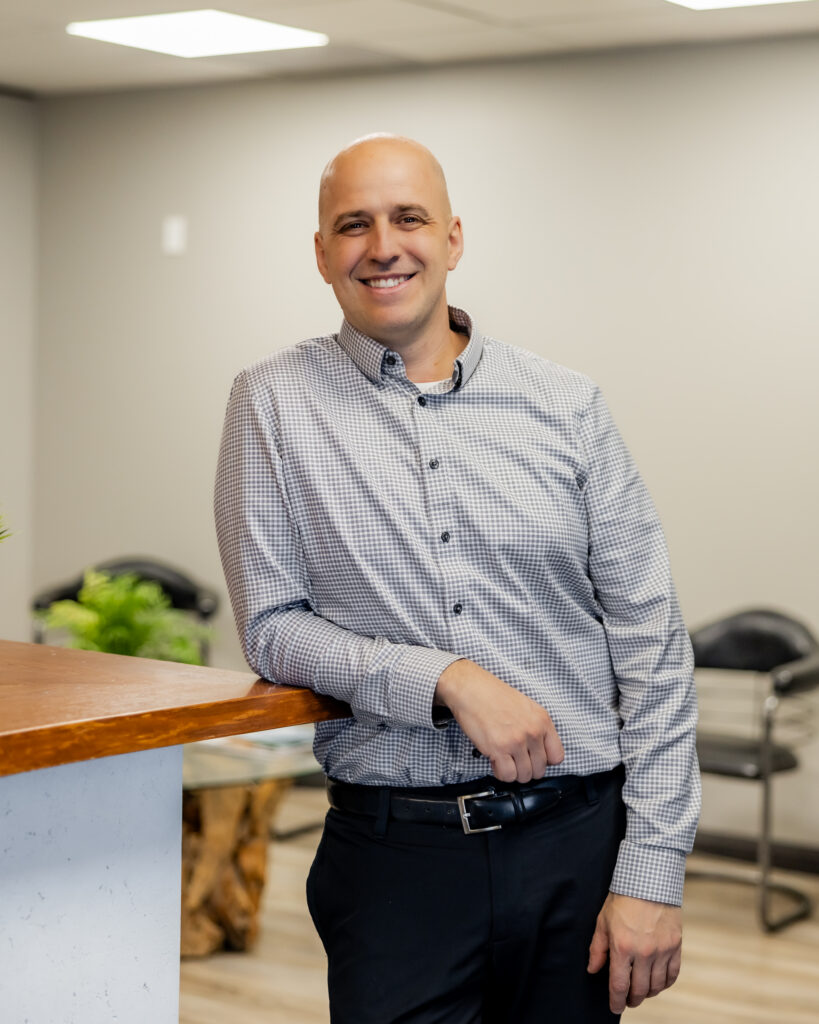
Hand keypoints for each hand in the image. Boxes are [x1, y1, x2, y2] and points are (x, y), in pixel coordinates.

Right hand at [434, 659, 563, 782]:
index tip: (535, 759)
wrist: (471, 689)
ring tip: (505, 761)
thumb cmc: (493, 694)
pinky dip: (501, 773)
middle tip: (516, 762)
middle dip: (527, 769)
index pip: (557, 756)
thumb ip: (536, 727)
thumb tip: (538, 749)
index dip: (545, 761)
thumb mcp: (525, 706)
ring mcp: (516, 741)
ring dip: (514, 773)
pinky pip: (507, 775)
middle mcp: (532, 732)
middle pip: (540, 769)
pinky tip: (496, 762)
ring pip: (524, 776)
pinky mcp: (498, 749)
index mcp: (542, 720)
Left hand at [587, 893, 681, 1013]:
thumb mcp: (603, 921)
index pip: (619, 985)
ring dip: (648, 993)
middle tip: (628, 1001)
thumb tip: (593, 969)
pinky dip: (664, 984)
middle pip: (639, 990)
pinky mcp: (676, 946)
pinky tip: (657, 982)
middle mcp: (643, 952)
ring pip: (656, 986)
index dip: (616, 1000)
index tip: (615, 1007)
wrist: (649, 881)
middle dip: (632, 1000)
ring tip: (641, 991)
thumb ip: (597, 948)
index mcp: (622, 946)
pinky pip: (672, 975)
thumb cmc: (623, 900)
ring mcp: (662, 950)